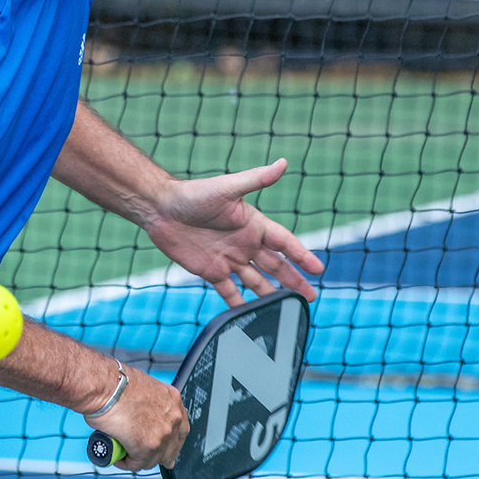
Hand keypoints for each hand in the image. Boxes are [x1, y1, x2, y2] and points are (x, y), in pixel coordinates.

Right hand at [89, 366, 187, 469]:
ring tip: (124, 453)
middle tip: (144, 454)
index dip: (170, 440)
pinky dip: (126, 463)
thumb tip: (143, 416)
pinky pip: (137, 464)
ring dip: (139, 459)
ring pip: (154, 459)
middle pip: (172, 448)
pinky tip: (118, 457)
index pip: (180, 429)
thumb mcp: (144, 388)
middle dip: (158, 454)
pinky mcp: (147, 447)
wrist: (104, 386)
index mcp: (173, 400)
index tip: (162, 445)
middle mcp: (173, 418)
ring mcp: (162, 434)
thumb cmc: (115, 384)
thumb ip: (150, 404)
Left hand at [141, 158, 323, 304]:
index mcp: (253, 224)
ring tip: (289, 308)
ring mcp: (229, 259)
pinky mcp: (211, 271)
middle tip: (310, 296)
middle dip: (294, 280)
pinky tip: (252, 315)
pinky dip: (241, 304)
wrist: (160, 209)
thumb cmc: (194, 194)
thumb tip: (282, 163)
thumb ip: (256, 179)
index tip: (318, 268)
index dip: (301, 255)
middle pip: (276, 266)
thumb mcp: (228, 188)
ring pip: (257, 281)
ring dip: (273, 294)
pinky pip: (230, 291)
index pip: (284, 242)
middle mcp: (244, 243)